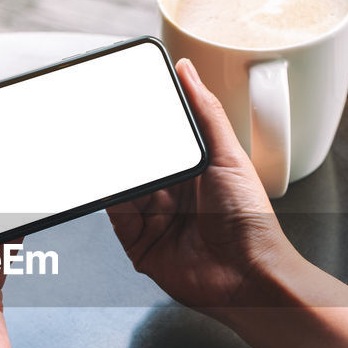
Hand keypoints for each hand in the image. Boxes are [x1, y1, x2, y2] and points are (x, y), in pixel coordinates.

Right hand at [111, 59, 347, 347]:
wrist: (247, 278)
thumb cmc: (251, 223)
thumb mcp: (229, 156)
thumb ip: (205, 112)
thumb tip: (188, 70)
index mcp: (194, 168)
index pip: (160, 136)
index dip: (142, 118)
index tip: (124, 96)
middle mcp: (172, 193)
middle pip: (137, 160)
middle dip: (120, 142)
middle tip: (101, 117)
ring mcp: (153, 218)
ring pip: (122, 184)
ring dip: (112, 167)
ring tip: (97, 144)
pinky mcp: (138, 243)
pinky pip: (115, 215)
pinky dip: (107, 198)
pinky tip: (105, 181)